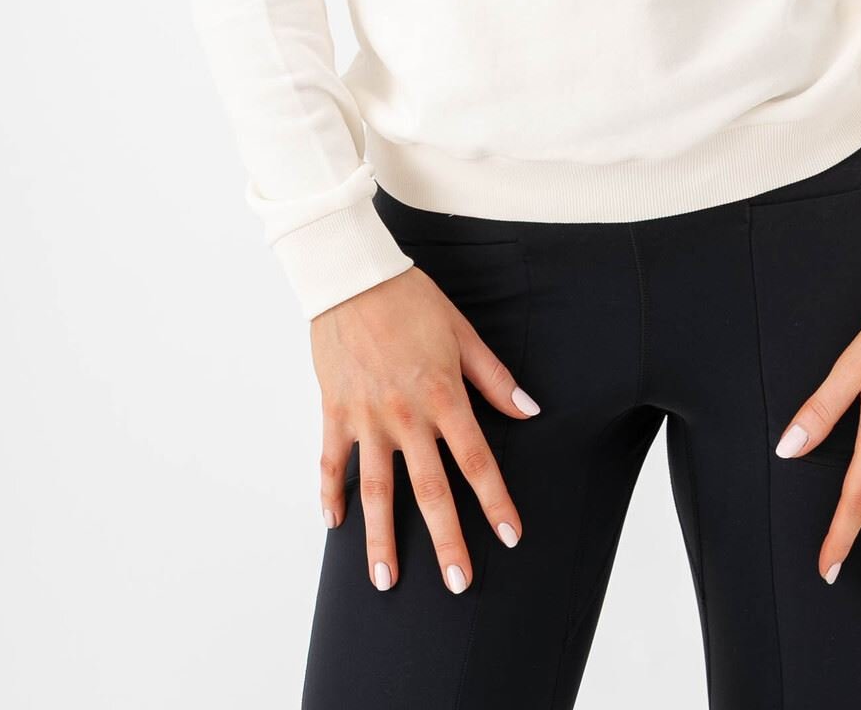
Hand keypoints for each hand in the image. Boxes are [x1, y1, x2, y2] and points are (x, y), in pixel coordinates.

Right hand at [311, 265, 542, 593]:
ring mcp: (366, 418)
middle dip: (446, 540)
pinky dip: (331, 495)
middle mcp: (406, 415)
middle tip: (457, 584)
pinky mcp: (334, 412)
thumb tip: (529, 411)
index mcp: (443, 395)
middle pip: (430, 489)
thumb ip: (494, 378)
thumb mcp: (462, 332)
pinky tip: (335, 526)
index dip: (495, 501)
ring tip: (386, 582)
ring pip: (376, 490)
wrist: (352, 276)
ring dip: (382, 539)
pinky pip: (331, 462)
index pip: (476, 460)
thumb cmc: (411, 299)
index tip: (510, 537)